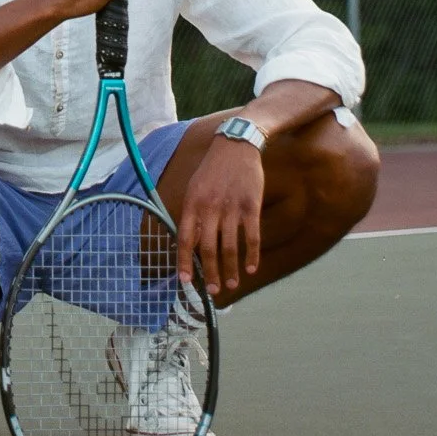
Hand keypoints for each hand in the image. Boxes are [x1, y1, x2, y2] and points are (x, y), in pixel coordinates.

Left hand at [177, 133, 264, 295]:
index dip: (184, 261)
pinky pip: (252, 236)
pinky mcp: (251, 205)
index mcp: (192, 202)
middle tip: (213, 290)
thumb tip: (191, 243)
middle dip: (210, 273)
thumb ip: (192, 213)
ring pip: (230, 247)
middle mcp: (210, 207)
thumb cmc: (214, 169)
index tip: (185, 281)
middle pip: (208, 249)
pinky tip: (252, 268)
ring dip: (231, 270)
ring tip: (232, 284)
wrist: (237, 145)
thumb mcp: (195, 187)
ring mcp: (231, 207)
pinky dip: (252, 255)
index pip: (185, 238)